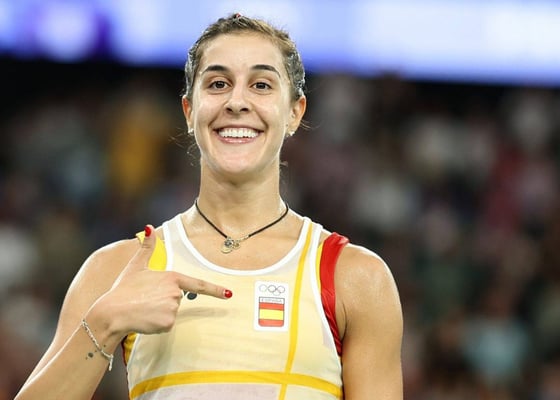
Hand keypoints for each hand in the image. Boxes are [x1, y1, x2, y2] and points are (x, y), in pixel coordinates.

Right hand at [90, 225, 231, 336]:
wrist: (111, 312)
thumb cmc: (123, 289)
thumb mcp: (136, 267)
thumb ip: (147, 248)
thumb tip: (149, 227)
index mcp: (171, 277)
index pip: (198, 284)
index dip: (215, 290)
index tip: (230, 294)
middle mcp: (175, 292)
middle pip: (177, 299)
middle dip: (162, 302)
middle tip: (144, 300)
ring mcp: (173, 307)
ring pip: (171, 313)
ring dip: (159, 313)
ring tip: (143, 309)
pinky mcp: (168, 322)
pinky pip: (166, 325)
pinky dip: (157, 325)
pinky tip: (145, 320)